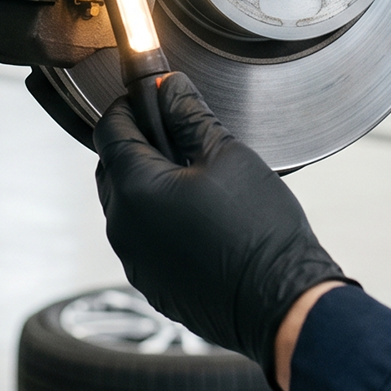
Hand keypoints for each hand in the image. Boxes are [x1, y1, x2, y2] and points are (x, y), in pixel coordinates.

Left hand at [94, 72, 350, 389]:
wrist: (281, 303)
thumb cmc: (259, 231)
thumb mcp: (227, 156)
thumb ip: (189, 115)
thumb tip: (168, 87)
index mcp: (136, 188)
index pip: (110, 129)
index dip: (130, 106)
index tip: (152, 97)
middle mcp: (123, 226)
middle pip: (112, 167)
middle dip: (138, 144)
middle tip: (179, 136)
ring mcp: (133, 259)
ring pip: (125, 204)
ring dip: (147, 184)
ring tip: (195, 180)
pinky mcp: (150, 283)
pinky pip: (141, 239)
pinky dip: (157, 221)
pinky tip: (198, 219)